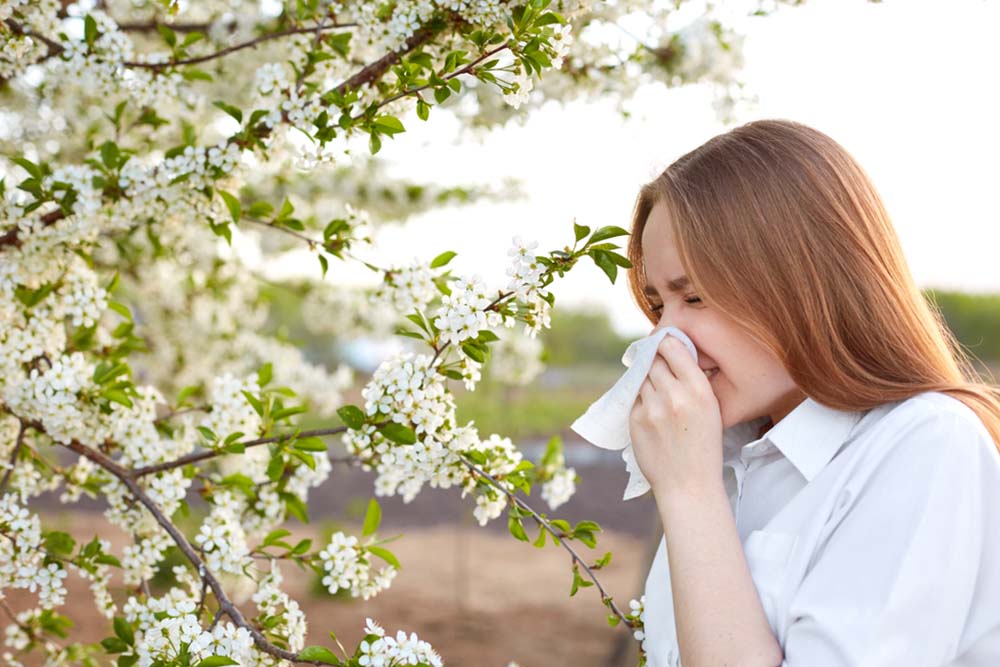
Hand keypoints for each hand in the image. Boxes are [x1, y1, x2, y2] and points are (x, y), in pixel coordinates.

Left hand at [628, 335, 723, 498]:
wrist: (688, 485)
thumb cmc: (703, 447)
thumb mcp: (711, 409)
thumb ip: (692, 382)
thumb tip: (671, 355)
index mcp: (699, 390)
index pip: (673, 348)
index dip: (666, 342)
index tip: (664, 343)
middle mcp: (674, 395)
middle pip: (654, 360)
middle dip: (655, 361)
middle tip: (659, 367)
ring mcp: (652, 408)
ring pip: (642, 378)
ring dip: (647, 380)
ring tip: (658, 395)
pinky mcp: (635, 420)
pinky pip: (634, 398)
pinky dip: (641, 400)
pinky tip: (653, 413)